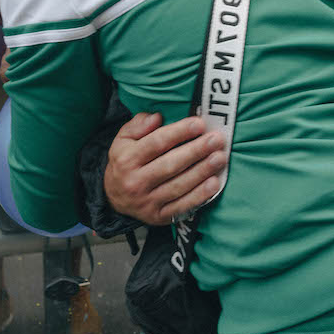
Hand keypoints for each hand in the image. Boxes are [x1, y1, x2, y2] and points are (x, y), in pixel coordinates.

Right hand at [103, 112, 229, 225]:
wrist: (113, 198)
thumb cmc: (125, 162)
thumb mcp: (123, 139)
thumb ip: (138, 125)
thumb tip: (157, 117)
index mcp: (126, 160)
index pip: (156, 143)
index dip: (179, 132)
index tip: (199, 124)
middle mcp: (135, 182)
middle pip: (170, 165)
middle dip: (196, 151)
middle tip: (216, 140)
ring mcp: (147, 202)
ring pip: (179, 185)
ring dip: (202, 171)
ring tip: (220, 157)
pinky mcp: (158, 217)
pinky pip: (182, 206)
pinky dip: (200, 195)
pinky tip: (214, 183)